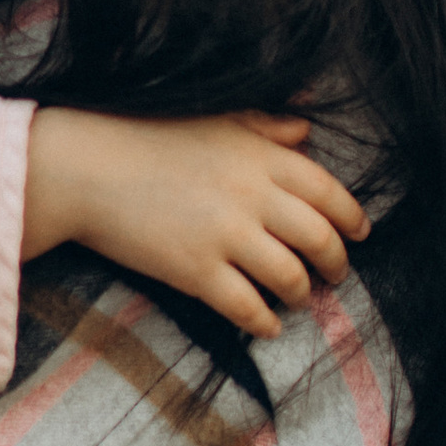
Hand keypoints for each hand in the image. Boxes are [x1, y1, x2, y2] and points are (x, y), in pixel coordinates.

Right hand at [22, 108, 369, 337]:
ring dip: (302, 293)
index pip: (328, 191)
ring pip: (290, 278)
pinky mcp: (195, 272)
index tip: (360, 233)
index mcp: (260, 156)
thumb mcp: (213, 119)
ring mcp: (225, 236)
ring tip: (298, 298)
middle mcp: (252, 196)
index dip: (352, 217)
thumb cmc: (146, 137)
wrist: (84, 168)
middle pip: (319, 239)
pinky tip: (267, 325)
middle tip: (336, 274)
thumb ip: (264, 124)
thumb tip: (306, 129)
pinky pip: (247, 308)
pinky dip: (264, 322)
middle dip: (336, 263)